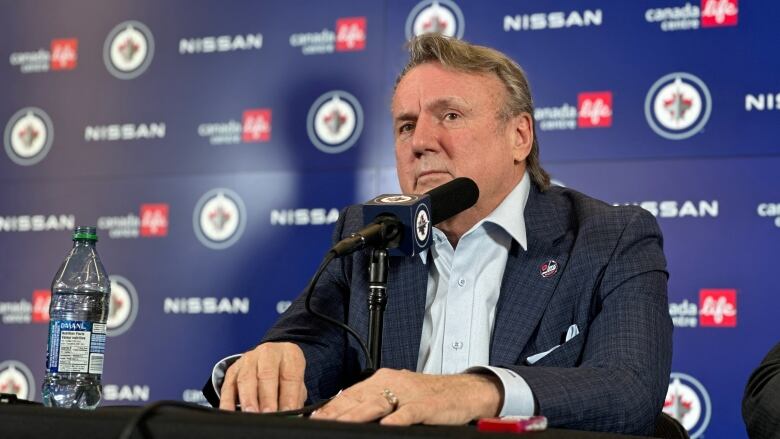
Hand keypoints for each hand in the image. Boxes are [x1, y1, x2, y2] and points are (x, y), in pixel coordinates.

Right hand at [218, 342, 306, 412]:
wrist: (271, 360)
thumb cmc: (285, 375)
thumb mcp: (297, 384)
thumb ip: (295, 399)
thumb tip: (293, 416)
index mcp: (289, 355)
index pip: (290, 376)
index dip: (289, 396)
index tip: (287, 412)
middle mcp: (268, 353)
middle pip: (267, 375)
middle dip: (267, 397)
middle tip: (268, 414)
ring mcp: (248, 360)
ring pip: (246, 379)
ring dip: (248, 399)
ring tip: (251, 414)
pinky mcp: (232, 371)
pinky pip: (228, 387)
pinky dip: (228, 402)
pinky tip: (231, 413)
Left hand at [310, 368, 501, 424]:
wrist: (464, 391)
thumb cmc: (429, 396)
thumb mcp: (397, 394)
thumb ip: (374, 401)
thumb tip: (346, 411)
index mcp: (382, 380)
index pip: (350, 393)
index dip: (331, 406)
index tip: (313, 418)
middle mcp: (392, 383)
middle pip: (359, 398)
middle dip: (337, 412)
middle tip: (319, 423)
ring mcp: (409, 393)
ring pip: (378, 404)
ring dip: (357, 415)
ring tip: (341, 425)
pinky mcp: (426, 405)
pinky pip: (409, 412)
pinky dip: (397, 419)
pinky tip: (386, 425)